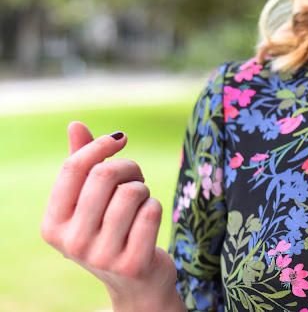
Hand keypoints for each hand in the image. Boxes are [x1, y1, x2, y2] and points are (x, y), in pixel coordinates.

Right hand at [41, 122, 185, 311]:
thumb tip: (75, 124)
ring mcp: (101, 256)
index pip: (73, 168)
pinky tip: (149, 221)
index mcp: (53, 224)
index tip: (119, 139)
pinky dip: (156, 207)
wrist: (137, 282)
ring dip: (144, 189)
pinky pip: (152, 211)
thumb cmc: (112, 230)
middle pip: (104, 176)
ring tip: (141, 201)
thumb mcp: (90, 201)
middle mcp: (72, 243)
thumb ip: (82, 163)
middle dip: (128, 167)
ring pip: (132, 192)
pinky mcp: (132, 263)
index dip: (99, 146)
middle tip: (136, 176)